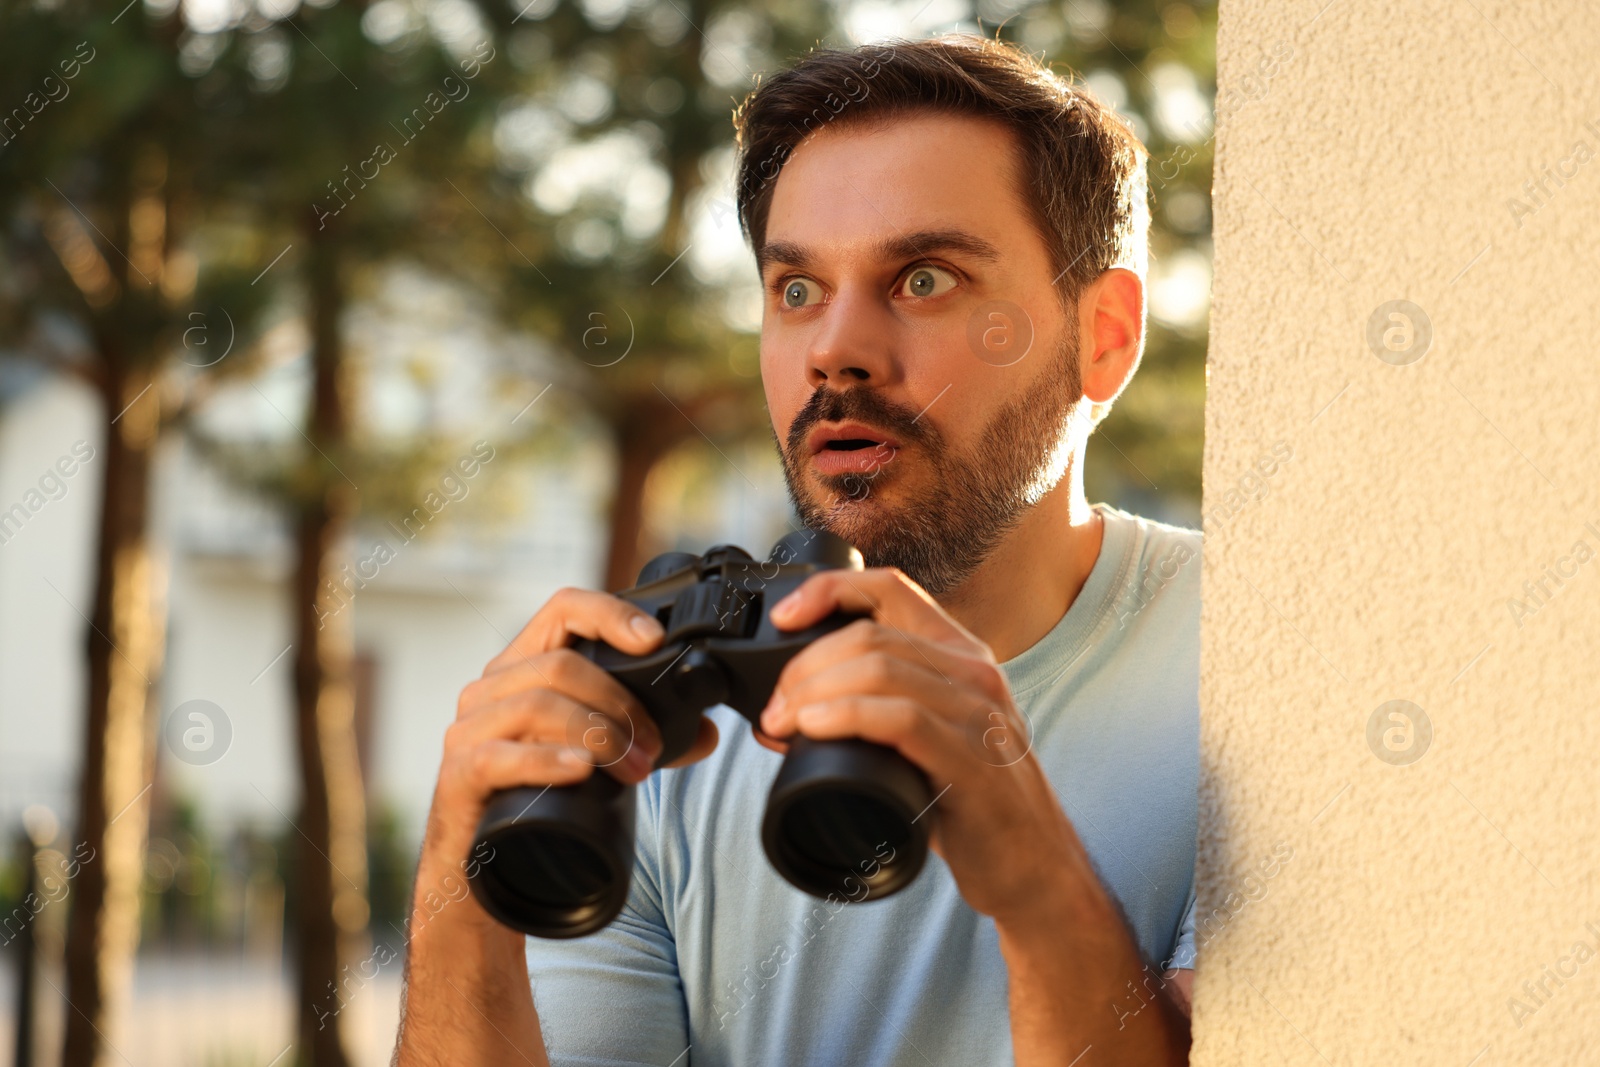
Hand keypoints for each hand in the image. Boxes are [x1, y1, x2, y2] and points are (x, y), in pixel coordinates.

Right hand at [422, 587, 720, 882]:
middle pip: (560, 664)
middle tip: (654, 746)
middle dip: (621, 704)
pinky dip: (547, 760)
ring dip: (599, 735)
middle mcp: (491, 688)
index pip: (564, 609)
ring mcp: (468, 730)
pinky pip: (498, 755)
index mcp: (525, 666)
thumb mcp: (600, 755)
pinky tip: (581, 771)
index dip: (611, 614)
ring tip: (634, 770)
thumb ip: (647, 737)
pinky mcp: (459, 774)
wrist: (486, 863)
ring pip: (537, 704)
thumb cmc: (541, 795)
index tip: (654, 641)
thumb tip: (705, 731)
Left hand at [757, 568, 1094, 921]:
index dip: (827, 590)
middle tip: (774, 708)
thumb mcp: (930, 737)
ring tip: (782, 724)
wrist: (1034, 867)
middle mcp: (976, 673)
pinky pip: (903, 719)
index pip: (889, 587)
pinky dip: (846, 717)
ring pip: (880, 668)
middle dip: (804, 665)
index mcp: (961, 656)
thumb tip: (793, 710)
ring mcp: (980, 715)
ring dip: (813, 692)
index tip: (784, 620)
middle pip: (870, 633)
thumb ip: (879, 710)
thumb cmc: (970, 804)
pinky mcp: (975, 761)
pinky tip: (813, 729)